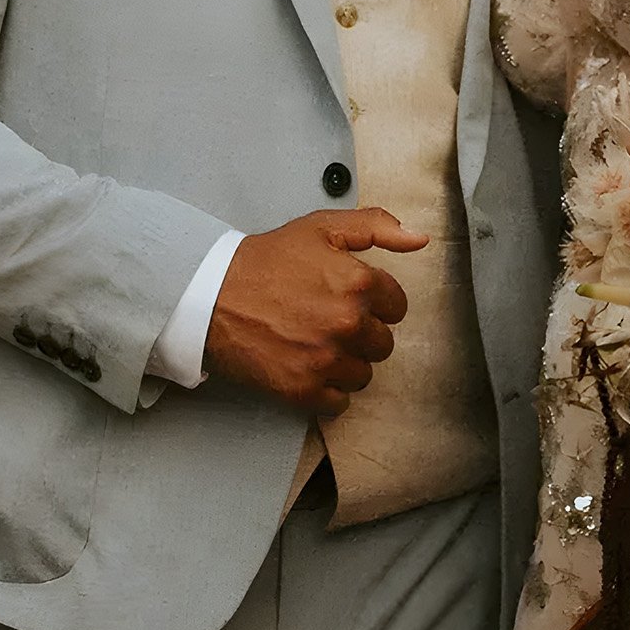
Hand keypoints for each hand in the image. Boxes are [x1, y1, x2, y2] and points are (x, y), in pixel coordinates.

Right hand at [203, 209, 426, 408]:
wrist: (211, 295)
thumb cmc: (265, 262)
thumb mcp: (321, 228)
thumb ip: (376, 227)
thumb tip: (419, 239)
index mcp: (358, 283)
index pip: (397, 307)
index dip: (374, 303)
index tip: (349, 300)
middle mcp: (347, 324)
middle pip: (383, 344)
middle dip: (361, 334)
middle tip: (326, 320)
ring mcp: (326, 360)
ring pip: (364, 374)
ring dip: (345, 363)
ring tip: (314, 343)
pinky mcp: (304, 389)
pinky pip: (340, 402)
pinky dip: (326, 390)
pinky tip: (306, 367)